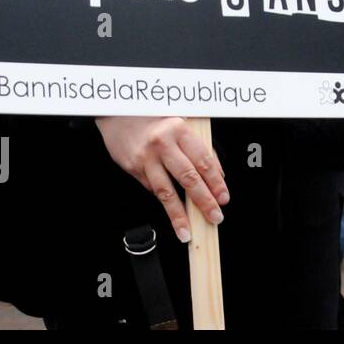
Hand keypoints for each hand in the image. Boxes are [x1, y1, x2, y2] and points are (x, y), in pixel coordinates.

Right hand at [95, 116, 228, 243]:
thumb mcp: (182, 124)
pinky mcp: (133, 168)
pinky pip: (152, 188)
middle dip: (204, 202)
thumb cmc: (156, 116)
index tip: (223, 198)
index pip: (204, 162)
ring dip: (179, 215)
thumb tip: (218, 173)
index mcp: (180, 130)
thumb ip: (200, 147)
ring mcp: (146, 158)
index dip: (216, 183)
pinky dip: (164, 201)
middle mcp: (163, 145)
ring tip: (187, 231)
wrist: (119, 111)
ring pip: (166, 192)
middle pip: (188, 179)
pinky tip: (173, 211)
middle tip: (215, 217)